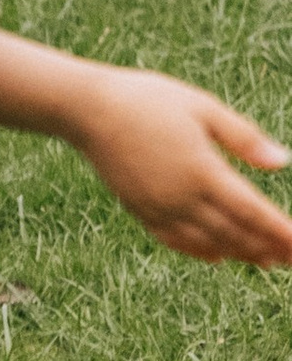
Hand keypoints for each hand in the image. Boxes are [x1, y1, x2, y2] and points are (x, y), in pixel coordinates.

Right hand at [64, 65, 291, 266]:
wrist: (87, 109)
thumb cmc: (147, 99)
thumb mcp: (202, 106)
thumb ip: (243, 138)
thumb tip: (282, 162)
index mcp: (202, 171)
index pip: (253, 212)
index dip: (281, 233)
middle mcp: (182, 198)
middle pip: (235, 234)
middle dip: (268, 248)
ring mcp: (159, 208)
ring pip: (209, 242)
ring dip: (241, 253)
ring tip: (267, 261)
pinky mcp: (140, 210)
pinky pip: (177, 241)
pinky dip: (202, 252)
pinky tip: (219, 256)